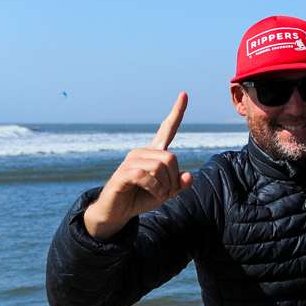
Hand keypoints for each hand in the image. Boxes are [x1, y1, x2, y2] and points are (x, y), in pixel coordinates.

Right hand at [83, 92, 194, 239]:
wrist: (116, 212)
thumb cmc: (141, 198)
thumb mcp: (165, 193)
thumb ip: (178, 185)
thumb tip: (188, 176)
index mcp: (154, 153)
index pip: (167, 128)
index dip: (177, 112)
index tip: (184, 93)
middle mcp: (142, 152)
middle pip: (171, 157)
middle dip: (173, 179)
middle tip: (167, 192)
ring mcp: (131, 161)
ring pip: (160, 166)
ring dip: (164, 186)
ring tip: (158, 194)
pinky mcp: (123, 173)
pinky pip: (146, 176)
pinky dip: (155, 189)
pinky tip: (152, 194)